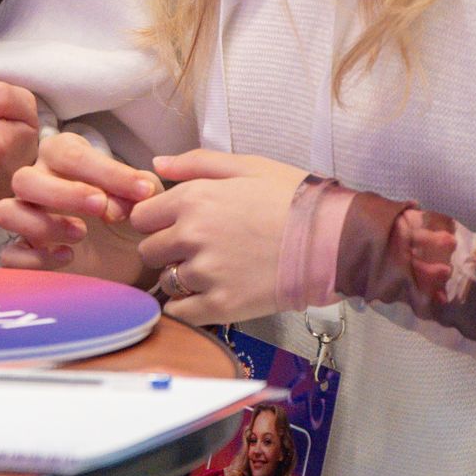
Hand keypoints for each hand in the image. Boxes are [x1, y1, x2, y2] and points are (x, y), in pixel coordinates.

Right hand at [0, 133, 161, 277]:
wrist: (130, 259)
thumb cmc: (130, 216)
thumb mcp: (144, 198)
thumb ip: (142, 187)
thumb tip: (134, 192)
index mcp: (61, 159)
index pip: (68, 154)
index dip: (105, 171)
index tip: (142, 191)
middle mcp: (38, 184)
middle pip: (23, 179)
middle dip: (63, 193)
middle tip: (101, 207)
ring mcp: (27, 221)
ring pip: (7, 213)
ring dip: (42, 223)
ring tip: (80, 234)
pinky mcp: (27, 255)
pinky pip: (10, 255)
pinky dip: (37, 258)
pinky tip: (68, 257)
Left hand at [129, 150, 311, 324]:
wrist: (334, 239)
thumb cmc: (293, 198)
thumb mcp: (246, 166)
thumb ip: (196, 163)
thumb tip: (156, 164)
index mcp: (193, 199)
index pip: (141, 217)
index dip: (156, 221)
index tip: (175, 225)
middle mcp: (191, 236)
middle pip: (149, 251)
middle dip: (166, 250)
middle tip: (196, 249)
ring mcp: (206, 273)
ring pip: (166, 281)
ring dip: (181, 278)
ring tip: (212, 271)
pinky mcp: (222, 305)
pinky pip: (180, 312)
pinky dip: (187, 307)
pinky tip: (207, 296)